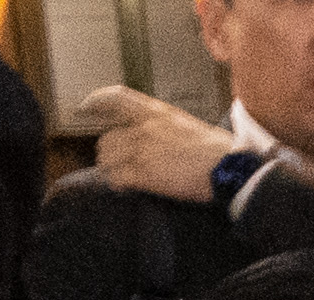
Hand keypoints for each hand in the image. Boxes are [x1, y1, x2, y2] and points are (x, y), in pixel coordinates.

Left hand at [84, 87, 247, 204]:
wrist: (229, 169)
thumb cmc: (218, 150)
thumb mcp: (188, 125)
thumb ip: (164, 125)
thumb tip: (151, 135)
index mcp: (157, 113)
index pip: (117, 98)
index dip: (96, 102)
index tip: (84, 108)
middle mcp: (144, 128)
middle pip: (107, 138)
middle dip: (110, 153)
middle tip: (119, 163)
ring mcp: (142, 150)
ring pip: (108, 158)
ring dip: (112, 169)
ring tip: (124, 176)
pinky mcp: (143, 173)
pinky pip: (116, 178)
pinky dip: (119, 184)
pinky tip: (127, 187)